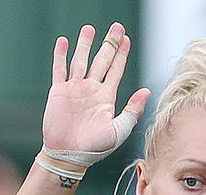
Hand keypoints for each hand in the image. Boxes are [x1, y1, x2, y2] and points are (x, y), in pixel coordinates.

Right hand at [43, 23, 150, 153]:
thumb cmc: (95, 148)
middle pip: (102, 60)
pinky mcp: (59, 92)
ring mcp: (75, 89)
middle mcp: (91, 90)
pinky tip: (63, 41)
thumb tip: (147, 92)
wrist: (69, 156)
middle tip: (117, 27)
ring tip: (89, 28)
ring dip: (85, 45)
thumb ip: (132, 110)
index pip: (116, 70)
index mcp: (106, 97)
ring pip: (81, 60)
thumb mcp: (119, 130)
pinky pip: (59, 69)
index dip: (122, 54)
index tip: (127, 39)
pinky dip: (60, 55)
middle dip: (109, 43)